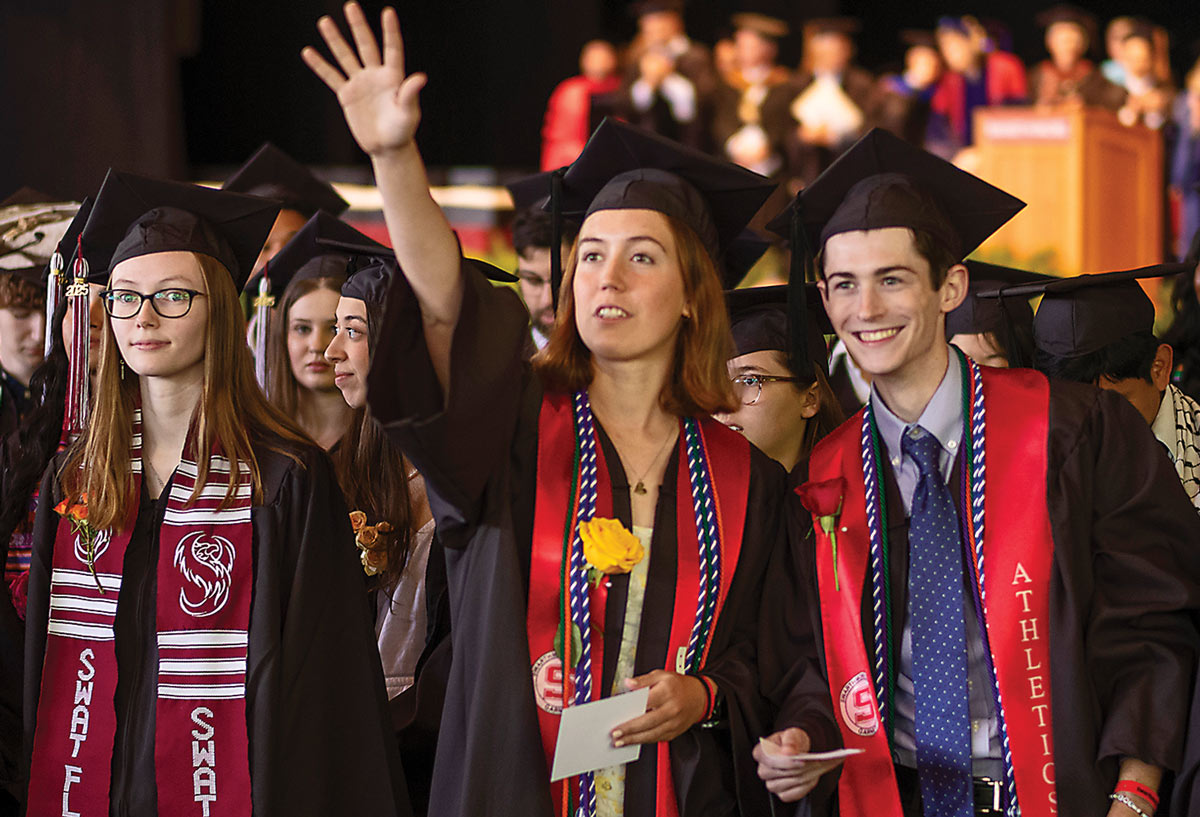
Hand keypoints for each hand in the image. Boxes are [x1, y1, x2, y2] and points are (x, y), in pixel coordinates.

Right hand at [302, 3, 424, 157]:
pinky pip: (331, 77)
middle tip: (350, 5)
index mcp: (393, 77)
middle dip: (358, 26)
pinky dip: (320, 65)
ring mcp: (360, 83)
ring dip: (335, 39)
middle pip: (365, 45)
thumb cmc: (402, 131)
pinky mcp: (347, 95)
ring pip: (345, 56)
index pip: (391, 49)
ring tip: (325, 21)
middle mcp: (375, 75)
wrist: (387, 147)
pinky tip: (309, 52)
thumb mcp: (408, 113)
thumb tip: (420, 77)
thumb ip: (410, 94)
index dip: (390, 31)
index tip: (388, 12)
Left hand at [610, 671, 706, 746]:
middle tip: (615, 734)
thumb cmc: (679, 685)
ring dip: (635, 739)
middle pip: (648, 722)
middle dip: (630, 730)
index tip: (619, 717)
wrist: (700, 697)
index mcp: (667, 691)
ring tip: (620, 741)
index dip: (632, 711)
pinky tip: (634, 740)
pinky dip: (644, 741)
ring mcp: (674, 722)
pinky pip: (657, 738)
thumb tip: (629, 683)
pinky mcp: (674, 732)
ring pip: (652, 734)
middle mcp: (672, 709)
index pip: (647, 703)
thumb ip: (643, 680)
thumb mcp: (661, 674)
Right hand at [752, 728, 844, 802]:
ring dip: (801, 778)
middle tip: (811, 764)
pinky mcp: (782, 794)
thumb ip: (790, 741)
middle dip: (796, 769)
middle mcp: (763, 770)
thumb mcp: (792, 734)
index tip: (801, 760)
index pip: (768, 760)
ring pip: (785, 784)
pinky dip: (804, 787)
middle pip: (777, 773)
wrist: (800, 751)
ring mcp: (771, 783)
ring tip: (814, 770)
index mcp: (760, 752)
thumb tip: (787, 752)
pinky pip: (792, 794)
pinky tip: (812, 778)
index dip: (785, 762)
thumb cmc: (793, 741)